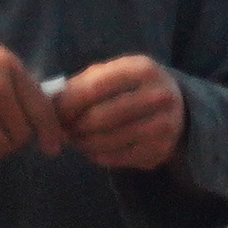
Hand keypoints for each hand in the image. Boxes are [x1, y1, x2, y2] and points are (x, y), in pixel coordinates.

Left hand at [52, 56, 185, 173]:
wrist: (178, 106)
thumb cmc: (129, 88)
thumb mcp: (111, 75)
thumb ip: (80, 85)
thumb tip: (49, 104)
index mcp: (142, 69)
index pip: (93, 88)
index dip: (66, 104)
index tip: (50, 112)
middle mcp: (158, 96)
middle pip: (98, 117)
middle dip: (72, 126)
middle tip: (61, 129)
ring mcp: (164, 125)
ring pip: (105, 140)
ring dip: (81, 143)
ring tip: (74, 138)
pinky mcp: (160, 150)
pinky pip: (115, 158)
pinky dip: (96, 155)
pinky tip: (93, 148)